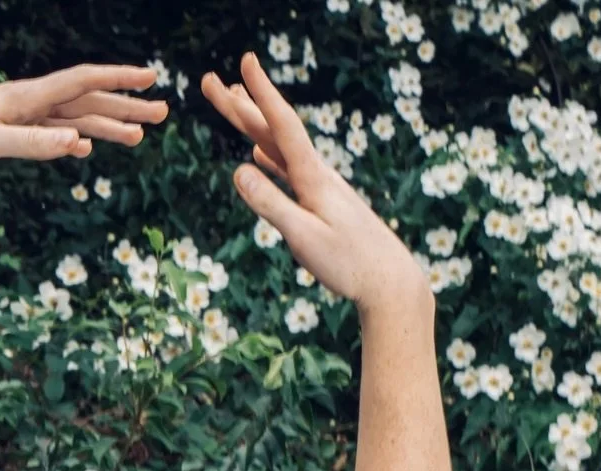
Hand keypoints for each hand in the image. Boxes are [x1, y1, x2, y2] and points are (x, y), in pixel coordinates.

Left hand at [0, 63, 168, 180]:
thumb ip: (32, 145)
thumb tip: (77, 143)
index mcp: (25, 99)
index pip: (82, 82)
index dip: (119, 80)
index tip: (152, 78)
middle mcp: (26, 103)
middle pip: (87, 100)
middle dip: (126, 106)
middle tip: (162, 114)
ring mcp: (18, 118)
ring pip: (72, 118)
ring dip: (107, 125)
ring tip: (139, 136)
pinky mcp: (6, 133)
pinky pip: (50, 133)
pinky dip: (73, 138)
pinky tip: (85, 147)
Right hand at [201, 53, 430, 317]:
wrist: (389, 280)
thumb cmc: (348, 264)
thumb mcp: (305, 237)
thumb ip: (272, 204)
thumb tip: (239, 170)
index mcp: (312, 178)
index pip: (282, 126)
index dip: (262, 93)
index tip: (245, 61)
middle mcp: (316, 174)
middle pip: (273, 130)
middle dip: (241, 104)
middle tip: (211, 81)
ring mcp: (319, 187)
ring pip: (277, 147)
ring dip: (252, 124)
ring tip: (232, 104)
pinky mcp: (321, 202)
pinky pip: (287, 170)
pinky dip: (269, 157)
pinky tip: (259, 155)